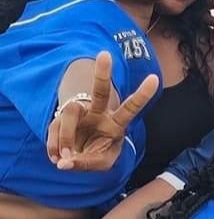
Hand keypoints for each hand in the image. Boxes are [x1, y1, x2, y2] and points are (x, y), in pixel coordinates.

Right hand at [47, 53, 158, 171]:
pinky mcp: (59, 118)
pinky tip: (57, 157)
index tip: (154, 78)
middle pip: (100, 91)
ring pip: (69, 112)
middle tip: (105, 54)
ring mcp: (78, 113)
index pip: (130, 108)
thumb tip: (65, 162)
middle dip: (102, 73)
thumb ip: (87, 163)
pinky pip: (54, 129)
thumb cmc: (98, 154)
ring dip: (65, 138)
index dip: (142, 94)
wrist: (80, 151)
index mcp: (116, 123)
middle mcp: (98, 113)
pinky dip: (54, 147)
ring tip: (64, 160)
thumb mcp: (101, 163)